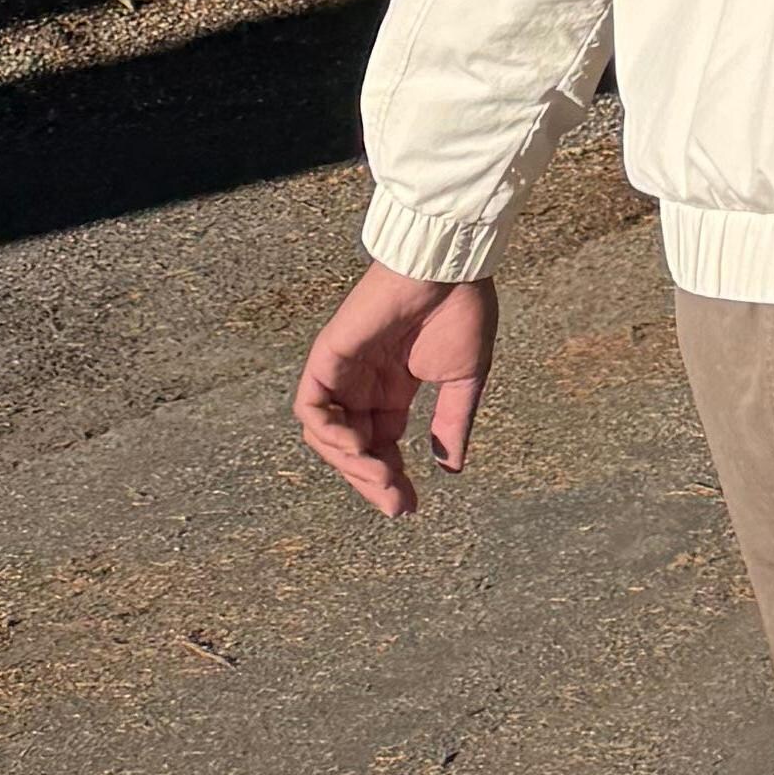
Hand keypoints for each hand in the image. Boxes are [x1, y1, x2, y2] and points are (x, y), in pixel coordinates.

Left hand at [293, 265, 496, 514]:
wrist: (449, 268)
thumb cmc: (461, 311)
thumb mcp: (463, 381)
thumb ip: (451, 424)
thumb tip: (450, 468)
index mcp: (392, 391)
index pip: (381, 446)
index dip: (391, 479)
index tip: (409, 506)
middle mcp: (363, 386)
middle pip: (352, 448)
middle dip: (371, 481)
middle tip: (397, 503)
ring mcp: (342, 372)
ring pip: (326, 434)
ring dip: (350, 463)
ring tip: (381, 477)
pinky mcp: (327, 356)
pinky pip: (311, 406)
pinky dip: (326, 431)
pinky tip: (356, 446)